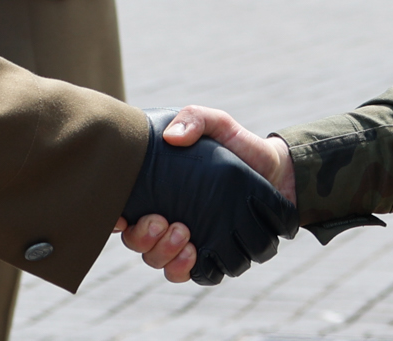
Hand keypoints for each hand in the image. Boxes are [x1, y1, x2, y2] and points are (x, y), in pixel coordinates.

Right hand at [117, 108, 296, 284]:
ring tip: (183, 235)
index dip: (114, 217)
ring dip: (163, 253)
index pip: (124, 208)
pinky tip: (193, 254)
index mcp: (158, 189)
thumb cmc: (240, 146)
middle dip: (142, 237)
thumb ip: (195, 119)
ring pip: (157, 260)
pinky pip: (187, 274)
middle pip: (136, 241)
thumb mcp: (218, 123)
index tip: (122, 215)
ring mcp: (186, 238)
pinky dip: (184, 269)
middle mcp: (166, 217)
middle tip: (162, 221)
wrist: (278, 172)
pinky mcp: (210, 254)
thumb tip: (171, 137)